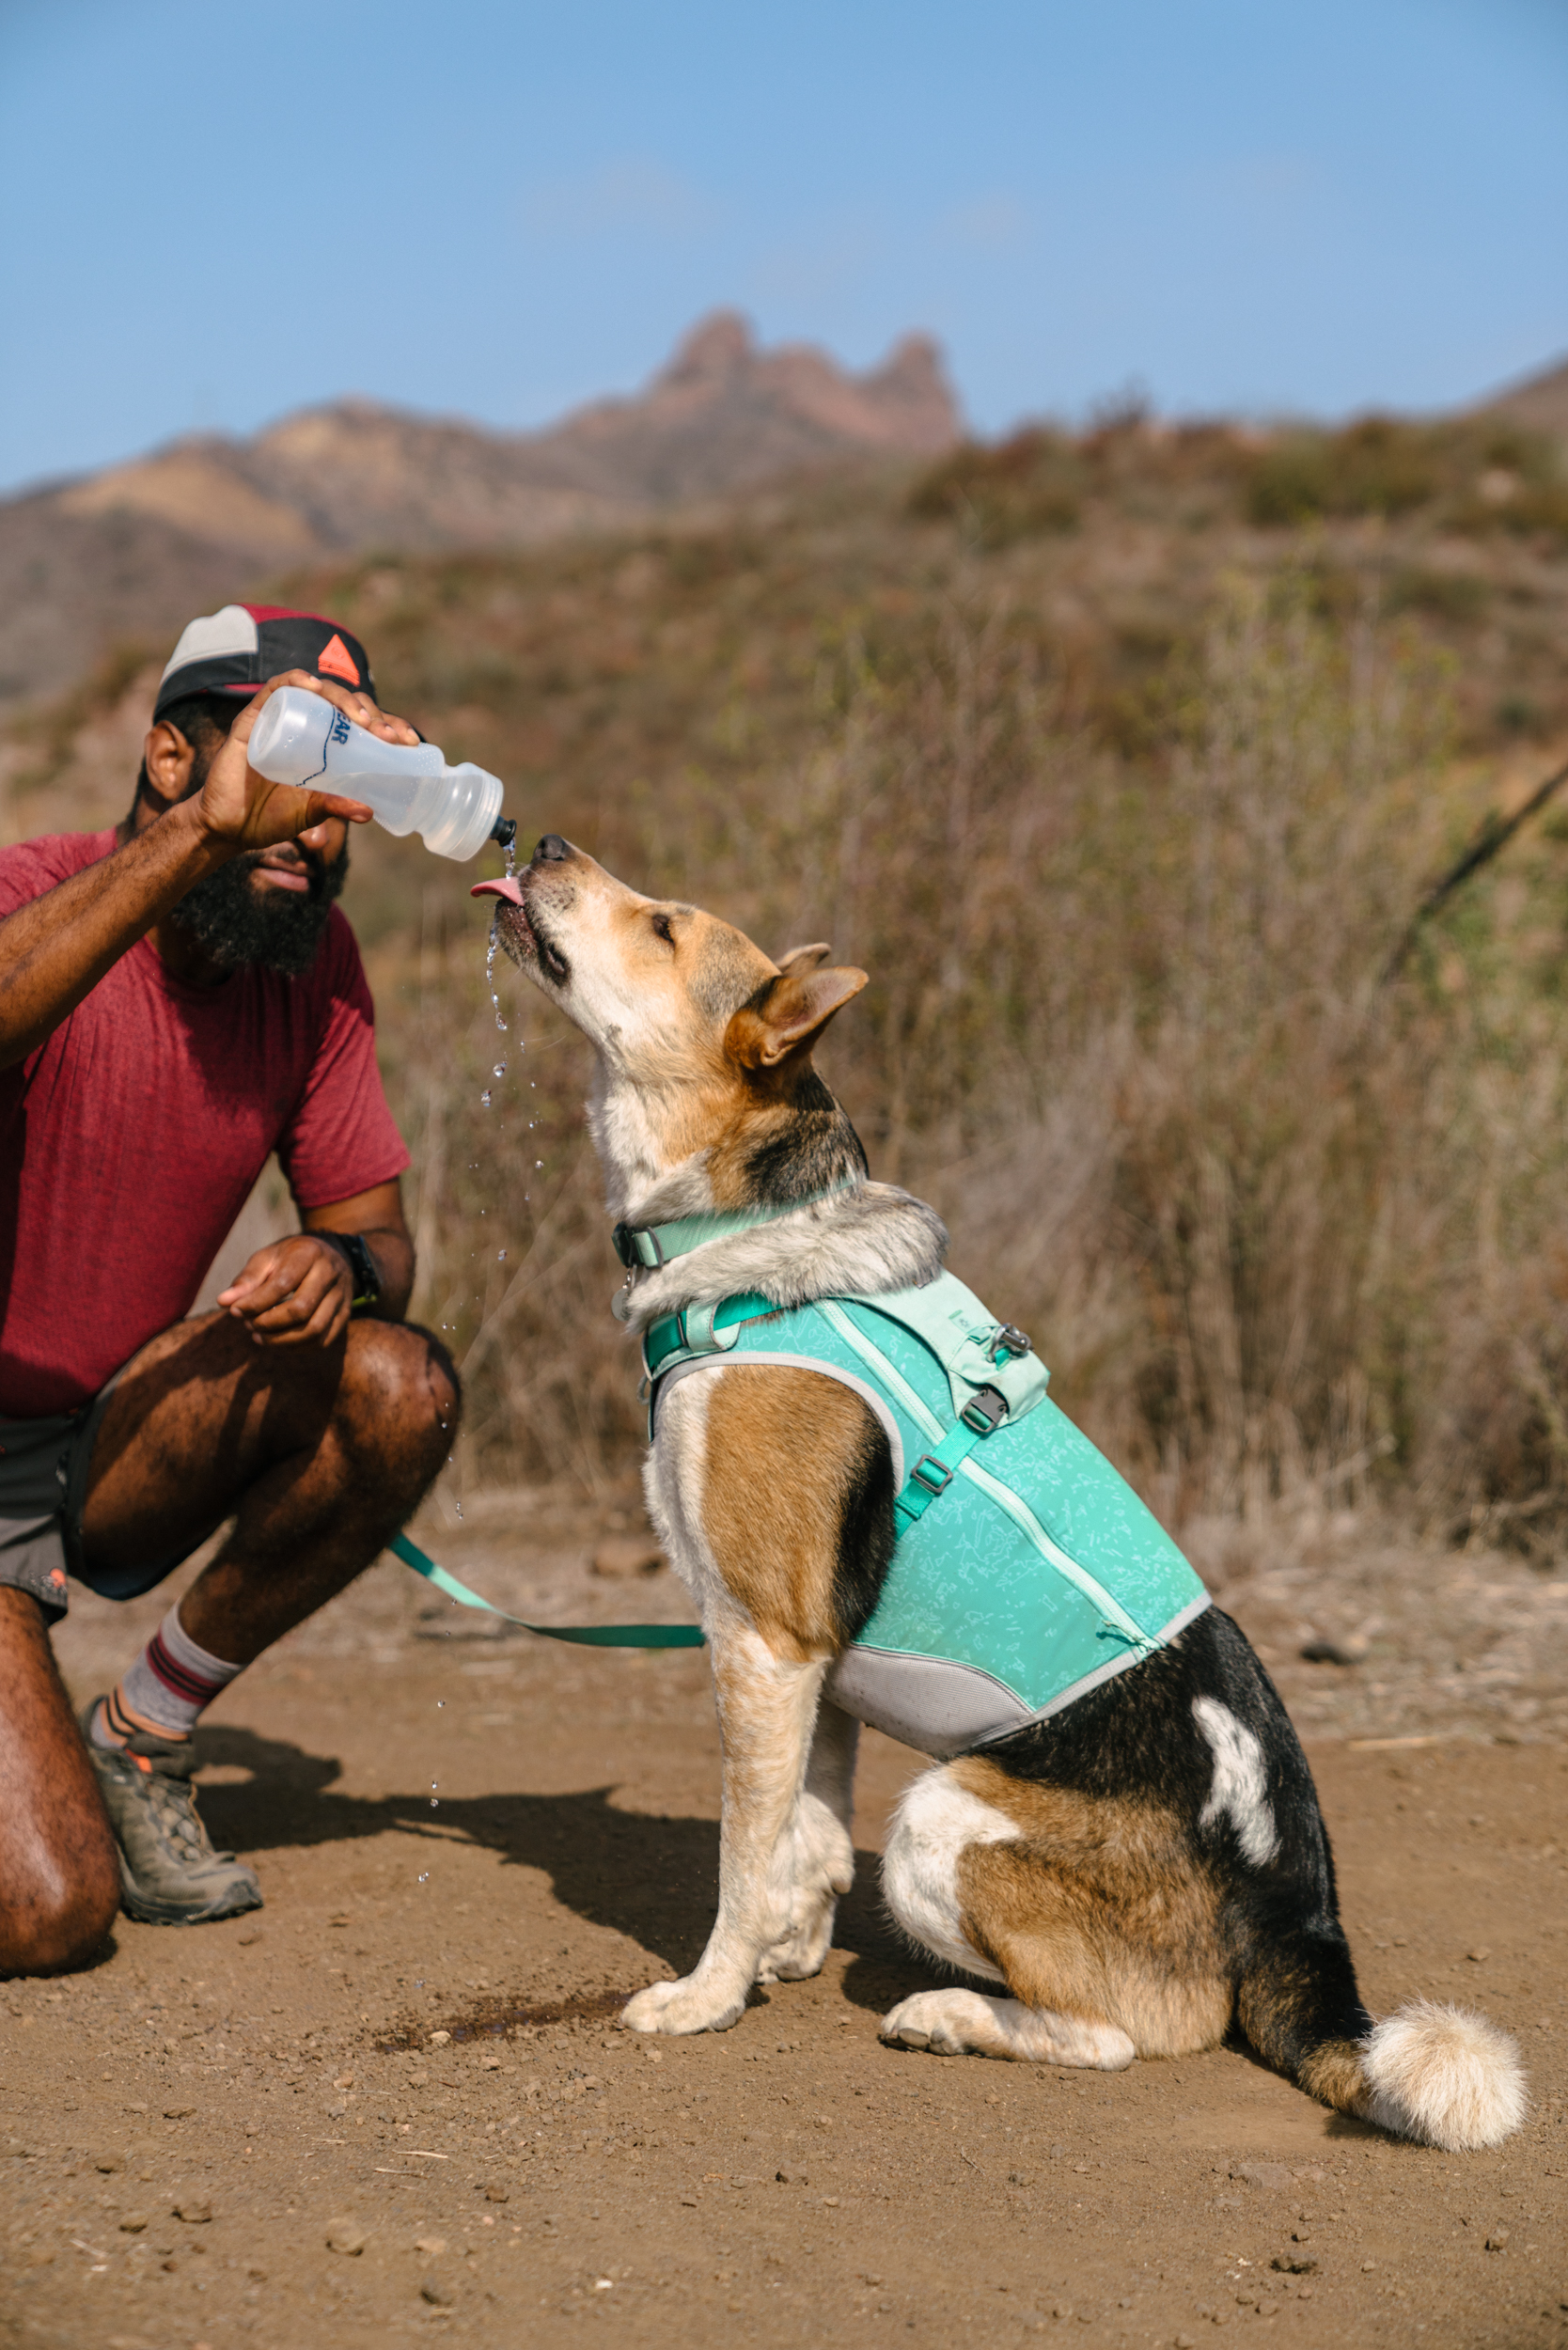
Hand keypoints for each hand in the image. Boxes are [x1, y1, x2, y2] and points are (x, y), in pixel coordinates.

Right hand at [195, 671, 420, 854]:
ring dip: (343, 699)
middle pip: (346, 705)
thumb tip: (370, 812)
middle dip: (373, 716)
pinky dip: (296, 681)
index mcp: (326, 746)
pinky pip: (276, 689)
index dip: (389, 726)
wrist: (227, 827)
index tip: (410, 742)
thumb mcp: (312, 813)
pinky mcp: (254, 719)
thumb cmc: (270, 817)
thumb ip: (337, 807)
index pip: (363, 725)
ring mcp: (282, 719)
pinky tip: (314, 688)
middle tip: (390, 737)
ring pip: (318, 692)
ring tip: (362, 719)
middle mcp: (307, 726)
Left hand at [217, 1234, 356, 1348]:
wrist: (332, 1255)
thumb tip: (224, 1302)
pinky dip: (297, 1348)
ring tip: (259, 1337)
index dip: (256, 1302)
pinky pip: (323, 1341)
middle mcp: (331, 1274)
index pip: (283, 1284)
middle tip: (249, 1325)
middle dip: (269, 1323)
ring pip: (314, 1330)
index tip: (234, 1311)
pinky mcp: (345, 1315)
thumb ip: (247, 1279)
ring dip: (281, 1340)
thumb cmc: (291, 1258)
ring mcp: (342, 1296)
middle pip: (302, 1310)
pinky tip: (278, 1341)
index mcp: (309, 1253)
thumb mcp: (268, 1257)